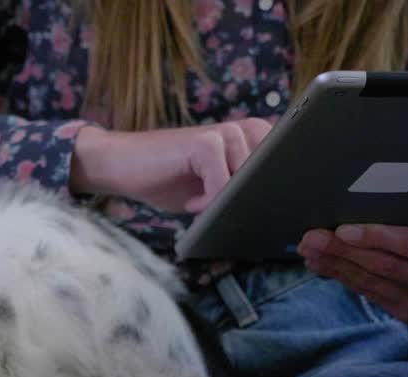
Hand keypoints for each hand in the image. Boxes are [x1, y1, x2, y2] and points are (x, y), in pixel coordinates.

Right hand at [70, 120, 273, 213]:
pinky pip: (223, 185)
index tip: (260, 214)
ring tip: (199, 203)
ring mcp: (225, 133)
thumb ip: (241, 189)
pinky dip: (207, 202)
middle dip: (247, 201)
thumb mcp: (213, 188)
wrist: (122, 165)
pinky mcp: (205, 143)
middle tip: (220, 211)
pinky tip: (190, 202)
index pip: (285, 167)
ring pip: (246, 184)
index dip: (275, 193)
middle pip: (269, 179)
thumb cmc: (167, 180)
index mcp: (252, 137)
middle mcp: (244, 129)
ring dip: (223, 203)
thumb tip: (274, 212)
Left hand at [298, 224, 407, 340]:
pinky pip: (372, 294)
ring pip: (372, 282)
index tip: (344, 229)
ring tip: (310, 250)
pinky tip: (325, 267)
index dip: (375, 236)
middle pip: (383, 265)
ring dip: (336, 265)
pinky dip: (345, 279)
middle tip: (311, 237)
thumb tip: (400, 200)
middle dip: (342, 250)